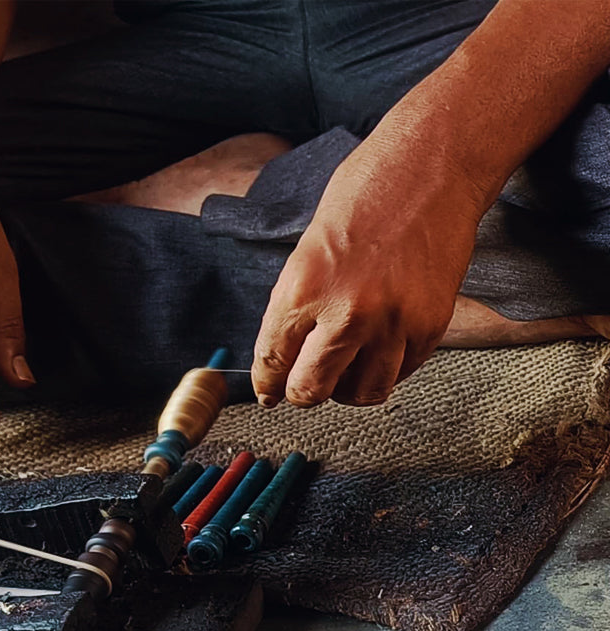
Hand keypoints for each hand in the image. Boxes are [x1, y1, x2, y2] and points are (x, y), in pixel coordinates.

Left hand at [251, 133, 484, 408]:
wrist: (433, 165)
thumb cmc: (366, 195)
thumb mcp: (307, 250)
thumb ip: (295, 306)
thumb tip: (283, 357)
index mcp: (303, 289)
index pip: (274, 361)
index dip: (269, 384)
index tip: (270, 393)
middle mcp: (346, 313)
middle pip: (312, 390)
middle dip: (303, 393)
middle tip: (305, 384)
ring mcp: (392, 323)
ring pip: (361, 393)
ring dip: (347, 389)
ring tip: (346, 370)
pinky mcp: (429, 326)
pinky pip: (400, 373)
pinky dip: (386, 369)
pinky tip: (379, 348)